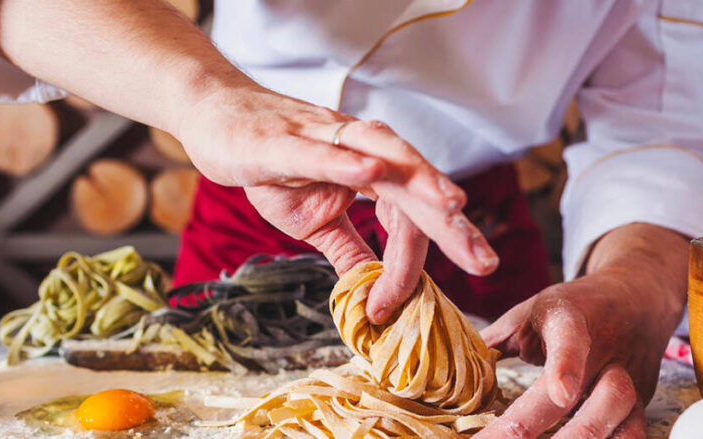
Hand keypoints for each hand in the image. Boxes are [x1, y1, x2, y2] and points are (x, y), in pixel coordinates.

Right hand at [176, 87, 499, 321]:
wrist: (217, 118)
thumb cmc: (267, 164)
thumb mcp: (312, 221)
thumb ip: (348, 250)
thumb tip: (373, 295)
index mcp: (372, 171)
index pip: (406, 221)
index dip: (405, 267)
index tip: (390, 309)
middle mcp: (362, 148)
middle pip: (417, 187)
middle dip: (452, 225)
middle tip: (485, 261)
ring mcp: (328, 138)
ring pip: (386, 159)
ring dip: (421, 181)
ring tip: (452, 206)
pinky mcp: (288, 137)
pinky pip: (326, 150)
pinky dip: (351, 160)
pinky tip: (374, 171)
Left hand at [474, 223, 688, 438]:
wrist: (637, 298)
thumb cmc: (573, 308)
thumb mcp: (531, 311)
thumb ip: (494, 340)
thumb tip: (452, 367)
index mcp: (572, 319)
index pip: (572, 340)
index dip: (567, 366)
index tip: (560, 394)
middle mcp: (607, 353)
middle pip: (590, 397)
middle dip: (544, 428)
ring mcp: (629, 382)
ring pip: (619, 421)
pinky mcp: (641, 405)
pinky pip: (632, 435)